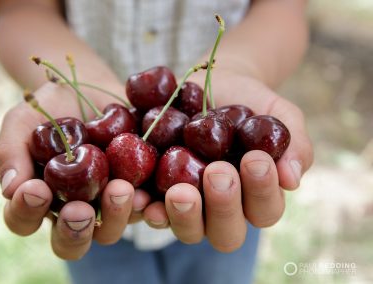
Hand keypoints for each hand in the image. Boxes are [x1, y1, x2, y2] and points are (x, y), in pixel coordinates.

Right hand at [0, 82, 150, 259]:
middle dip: (76, 229)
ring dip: (116, 216)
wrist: (89, 89)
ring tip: (119, 189)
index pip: (24, 219)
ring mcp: (106, 204)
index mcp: (40, 199)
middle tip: (80, 210)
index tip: (36, 188)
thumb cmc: (50, 109)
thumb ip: (11, 153)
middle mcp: (73, 209)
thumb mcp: (23, 122)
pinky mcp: (136, 190)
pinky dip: (146, 205)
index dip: (26, 211)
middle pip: (73, 240)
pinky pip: (144, 207)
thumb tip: (11, 188)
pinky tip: (145, 191)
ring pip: (111, 230)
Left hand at [139, 73, 312, 251]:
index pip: (264, 210)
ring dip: (185, 215)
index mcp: (255, 197)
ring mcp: (190, 206)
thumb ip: (294, 144)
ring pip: (189, 230)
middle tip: (218, 173)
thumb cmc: (253, 104)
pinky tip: (141, 197)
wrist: (215, 84)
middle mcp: (222, 210)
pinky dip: (147, 208)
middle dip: (224, 207)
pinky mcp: (159, 192)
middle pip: (226, 232)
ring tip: (179, 191)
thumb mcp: (280, 116)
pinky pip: (153, 210)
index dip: (262, 192)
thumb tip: (291, 180)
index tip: (255, 159)